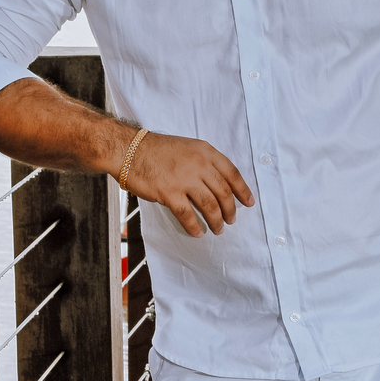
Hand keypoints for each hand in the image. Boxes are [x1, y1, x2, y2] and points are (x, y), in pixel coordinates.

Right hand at [126, 130, 254, 236]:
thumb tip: (218, 185)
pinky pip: (187, 215)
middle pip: (223, 192)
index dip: (242, 190)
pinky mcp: (169, 192)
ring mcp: (184, 179)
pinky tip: (198, 233)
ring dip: (216, 220)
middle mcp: (198, 164)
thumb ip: (204, 162)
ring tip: (218, 229)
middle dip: (230, 210)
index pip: (232, 173)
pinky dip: (194, 226)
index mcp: (205, 151)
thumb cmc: (157, 150)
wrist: (130, 150)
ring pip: (209, 205)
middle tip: (231, 220)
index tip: (249, 202)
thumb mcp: (188, 147)